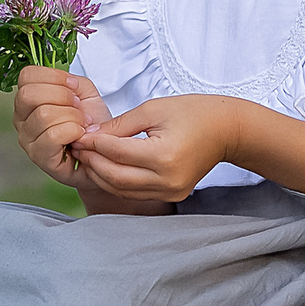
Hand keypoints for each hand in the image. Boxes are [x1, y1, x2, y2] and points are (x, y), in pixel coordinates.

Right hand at [12, 65, 108, 189]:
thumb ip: (71, 81)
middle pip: (29, 94)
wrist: (102, 150)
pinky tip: (80, 135)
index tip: (74, 86)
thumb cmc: (91, 123)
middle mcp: (21, 118)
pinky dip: (73, 131)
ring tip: (82, 123)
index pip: (27, 76)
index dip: (54, 76)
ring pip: (43, 115)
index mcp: (28, 98)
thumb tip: (65, 83)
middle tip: (78, 106)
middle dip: (62, 96)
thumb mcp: (84, 92)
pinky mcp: (38, 156)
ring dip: (72, 116)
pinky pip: (53, 135)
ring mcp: (27, 138)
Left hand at [68, 94, 251, 205]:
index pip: (116, 152)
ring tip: (86, 157)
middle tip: (77, 148)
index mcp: (164, 156)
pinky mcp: (171, 196)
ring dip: (100, 175)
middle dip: (91, 162)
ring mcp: (170, 192)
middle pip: (114, 177)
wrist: (227, 130)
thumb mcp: (154, 109)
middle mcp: (167, 180)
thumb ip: (120, 124)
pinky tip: (105, 167)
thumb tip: (90, 134)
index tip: (77, 134)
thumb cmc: (194, 113)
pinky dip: (116, 182)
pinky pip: (134, 193)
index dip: (93, 144)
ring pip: (121, 190)